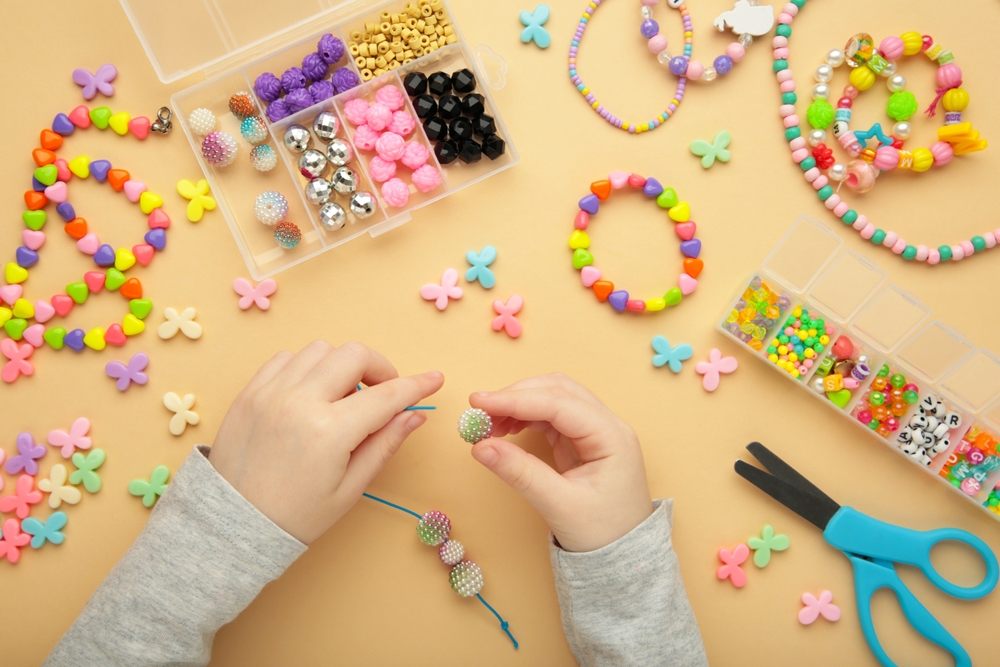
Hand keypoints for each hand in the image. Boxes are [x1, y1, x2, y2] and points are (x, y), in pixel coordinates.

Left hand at [209, 341, 443, 543]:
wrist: (232, 525)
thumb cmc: (294, 516)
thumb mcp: (349, 488)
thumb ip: (384, 445)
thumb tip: (414, 416)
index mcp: (329, 432)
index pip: (386, 395)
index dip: (417, 385)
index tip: (434, 379)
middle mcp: (299, 401)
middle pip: (354, 354)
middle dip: (379, 368)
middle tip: (383, 392)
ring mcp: (270, 392)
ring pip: (320, 350)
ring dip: (341, 366)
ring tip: (343, 395)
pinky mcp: (250, 391)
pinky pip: (287, 358)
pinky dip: (307, 367)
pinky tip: (311, 394)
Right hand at [468, 374, 652, 552]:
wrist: (624, 558)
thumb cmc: (602, 534)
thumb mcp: (559, 506)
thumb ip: (521, 473)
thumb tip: (481, 446)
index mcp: (612, 437)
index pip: (558, 403)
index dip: (515, 399)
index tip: (478, 403)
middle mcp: (608, 426)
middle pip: (558, 390)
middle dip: (516, 396)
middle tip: (479, 413)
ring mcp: (596, 431)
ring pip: (554, 398)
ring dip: (520, 404)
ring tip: (489, 424)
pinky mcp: (583, 441)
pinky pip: (552, 417)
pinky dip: (526, 417)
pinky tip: (506, 429)